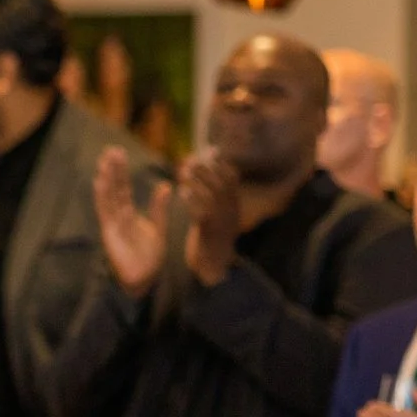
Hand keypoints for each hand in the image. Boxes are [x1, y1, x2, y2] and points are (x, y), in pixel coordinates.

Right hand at [91, 147, 170, 299]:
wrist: (145, 279)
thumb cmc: (150, 258)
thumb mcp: (159, 229)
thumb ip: (159, 208)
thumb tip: (165, 186)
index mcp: (129, 216)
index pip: (123, 189)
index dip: (121, 172)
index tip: (119, 154)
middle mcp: (118, 217)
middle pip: (114, 189)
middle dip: (112, 170)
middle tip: (110, 149)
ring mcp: (112, 224)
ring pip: (108, 197)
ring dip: (107, 178)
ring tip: (105, 160)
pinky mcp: (110, 233)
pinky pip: (105, 211)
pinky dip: (102, 196)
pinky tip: (100, 181)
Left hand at [177, 147, 242, 287]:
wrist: (214, 266)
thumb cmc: (212, 238)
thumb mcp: (217, 214)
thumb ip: (214, 195)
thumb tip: (207, 173)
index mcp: (233, 204)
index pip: (232, 177)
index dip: (221, 162)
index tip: (209, 150)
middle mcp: (231, 210)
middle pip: (221, 182)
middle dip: (206, 168)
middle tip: (189, 158)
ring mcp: (222, 221)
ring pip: (211, 195)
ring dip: (197, 181)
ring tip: (183, 170)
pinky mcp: (209, 232)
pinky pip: (201, 213)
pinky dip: (192, 201)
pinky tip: (182, 192)